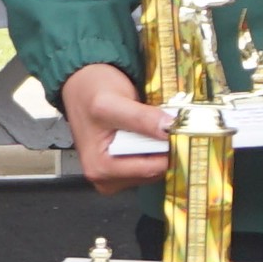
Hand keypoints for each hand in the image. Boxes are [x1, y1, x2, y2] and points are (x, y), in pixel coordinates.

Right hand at [58, 62, 169, 190]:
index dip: (167, 149)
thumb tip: (169, 130)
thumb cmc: (90, 92)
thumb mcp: (113, 103)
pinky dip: (156, 145)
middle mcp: (106, 178)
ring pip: (154, 167)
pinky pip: (151, 162)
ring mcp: (116, 175)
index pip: (149, 170)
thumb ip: (140, 118)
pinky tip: (149, 131)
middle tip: (162, 122)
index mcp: (100, 168)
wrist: (83, 83)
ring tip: (151, 124)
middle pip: (153, 171)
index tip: (178, 129)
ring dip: (160, 145)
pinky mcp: (124, 167)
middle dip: (163, 147)